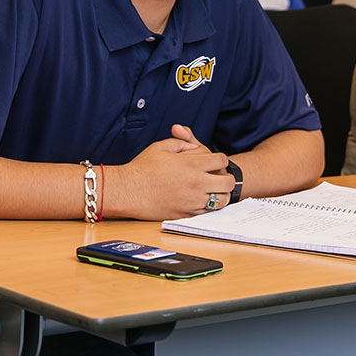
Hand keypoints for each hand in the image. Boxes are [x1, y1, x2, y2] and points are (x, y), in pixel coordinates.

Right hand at [111, 124, 232, 219]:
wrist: (127, 191)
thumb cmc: (142, 168)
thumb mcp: (161, 146)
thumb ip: (182, 142)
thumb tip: (193, 146)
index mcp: (192, 164)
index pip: (221, 160)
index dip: (219, 159)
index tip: (214, 161)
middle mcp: (196, 183)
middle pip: (228, 182)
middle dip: (226, 178)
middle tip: (219, 177)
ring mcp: (193, 200)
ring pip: (222, 200)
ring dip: (221, 194)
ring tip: (213, 191)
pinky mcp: (186, 214)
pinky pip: (207, 212)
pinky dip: (208, 206)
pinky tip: (200, 200)